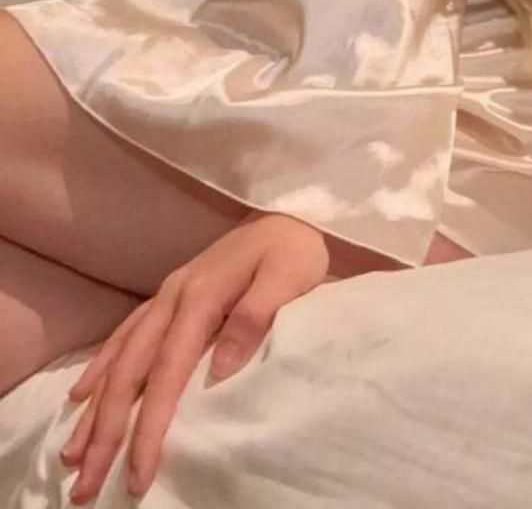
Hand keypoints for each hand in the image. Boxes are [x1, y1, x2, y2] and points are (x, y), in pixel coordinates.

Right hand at [59, 211, 327, 502]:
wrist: (290, 214)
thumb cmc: (294, 251)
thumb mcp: (290, 276)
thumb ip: (255, 316)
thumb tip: (219, 369)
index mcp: (201, 298)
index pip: (167, 374)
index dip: (148, 426)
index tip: (136, 472)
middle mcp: (174, 297)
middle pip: (130, 371)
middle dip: (104, 429)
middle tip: (83, 481)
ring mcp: (168, 295)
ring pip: (120, 357)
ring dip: (94, 407)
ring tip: (71, 453)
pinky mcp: (171, 294)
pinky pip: (125, 334)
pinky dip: (101, 366)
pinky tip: (82, 393)